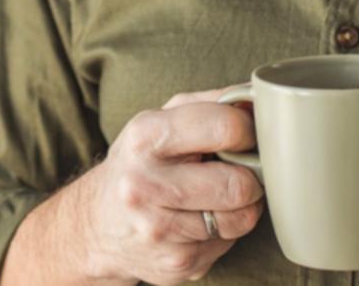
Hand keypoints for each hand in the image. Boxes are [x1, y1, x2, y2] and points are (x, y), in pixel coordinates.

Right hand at [69, 86, 264, 284]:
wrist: (96, 224)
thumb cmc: (141, 162)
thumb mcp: (162, 119)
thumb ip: (212, 102)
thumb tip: (261, 97)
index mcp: (145, 137)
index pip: (225, 128)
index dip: (248, 131)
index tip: (246, 135)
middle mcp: (145, 185)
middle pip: (237, 184)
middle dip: (250, 177)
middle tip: (239, 171)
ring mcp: (158, 230)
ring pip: (241, 218)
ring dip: (242, 207)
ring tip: (219, 196)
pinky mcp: (175, 263)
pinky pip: (229, 243)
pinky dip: (225, 231)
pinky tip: (201, 221)